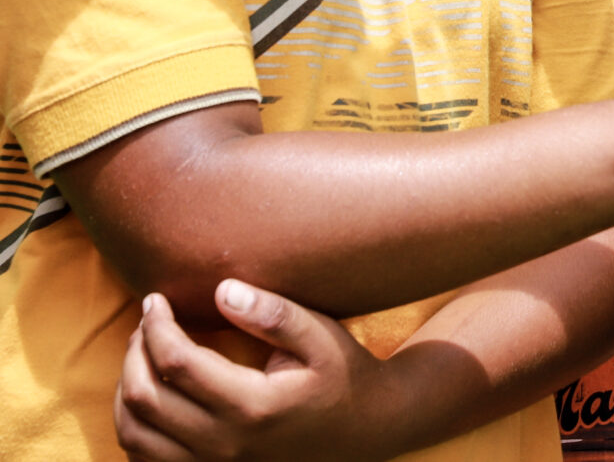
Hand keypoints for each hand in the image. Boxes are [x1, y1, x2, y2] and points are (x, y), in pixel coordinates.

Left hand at [114, 280, 398, 461]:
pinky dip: (133, 426)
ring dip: (127, 389)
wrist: (365, 431)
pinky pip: (144, 459)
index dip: (156, 326)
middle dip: (134, 352)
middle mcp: (225, 444)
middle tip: (147, 323)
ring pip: (135, 434)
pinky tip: (148, 395)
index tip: (155, 300)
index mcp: (253, 405)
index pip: (177, 363)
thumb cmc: (344, 376)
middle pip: (146, 398)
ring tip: (142, 355)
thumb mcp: (322, 337)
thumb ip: (274, 314)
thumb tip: (222, 290)